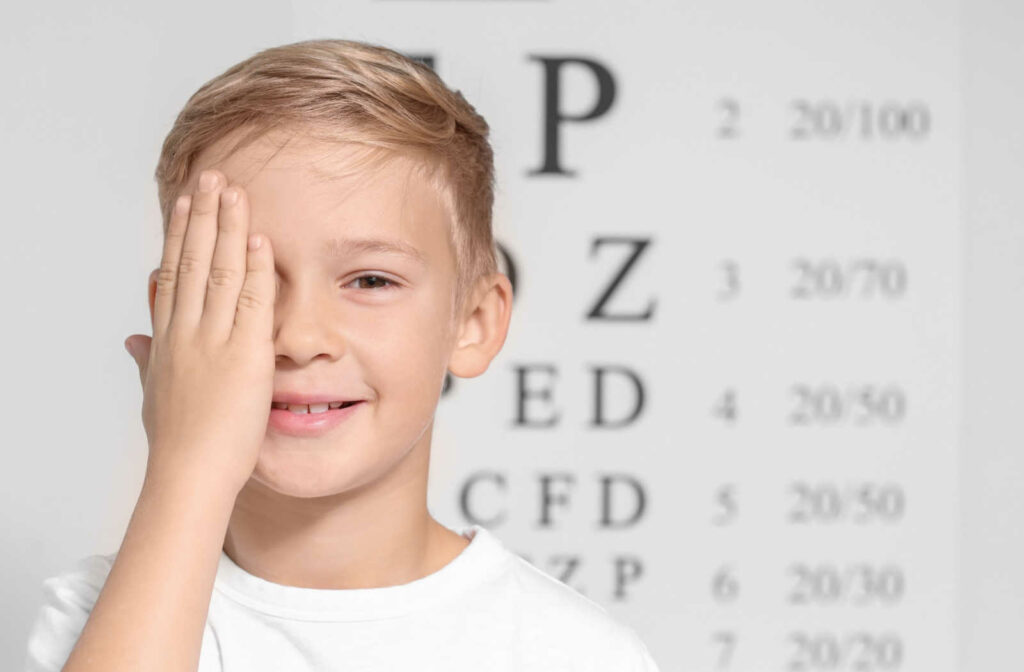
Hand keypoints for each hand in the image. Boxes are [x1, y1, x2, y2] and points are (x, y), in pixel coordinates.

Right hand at [124, 169, 274, 494]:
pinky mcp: (244, 357)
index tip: (184, 204)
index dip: (179, 236)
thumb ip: (145, 360)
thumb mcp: (154, 394)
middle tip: (210, 177)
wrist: (189, 475)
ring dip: (227, 227)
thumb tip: (132, 339)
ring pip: (217, 271)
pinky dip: (254, 268)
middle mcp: (186, 333)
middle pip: (191, 261)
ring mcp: (213, 342)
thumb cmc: (175, 443)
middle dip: (202, 216)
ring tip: (233, 190)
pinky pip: (249, 302)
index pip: (172, 275)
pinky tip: (258, 239)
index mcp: (167, 340)